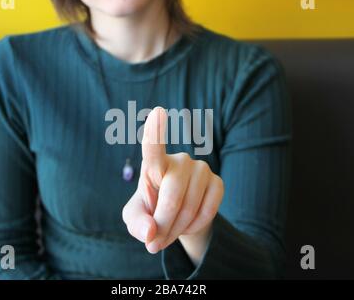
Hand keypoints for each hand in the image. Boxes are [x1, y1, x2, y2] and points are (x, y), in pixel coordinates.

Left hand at [122, 107, 223, 258]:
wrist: (177, 214)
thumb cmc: (151, 210)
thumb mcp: (136, 219)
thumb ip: (136, 224)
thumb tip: (151, 231)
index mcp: (153, 164)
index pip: (153, 147)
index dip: (156, 131)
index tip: (158, 112)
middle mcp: (179, 160)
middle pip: (171, 199)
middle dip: (163, 226)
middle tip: (155, 241)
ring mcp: (201, 169)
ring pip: (189, 209)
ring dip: (177, 230)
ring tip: (170, 231)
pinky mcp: (217, 182)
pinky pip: (208, 211)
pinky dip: (196, 225)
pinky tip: (189, 222)